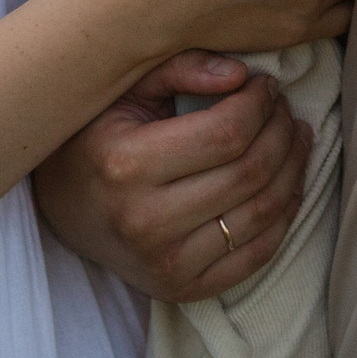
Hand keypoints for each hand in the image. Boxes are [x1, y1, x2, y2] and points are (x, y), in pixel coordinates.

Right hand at [34, 52, 314, 303]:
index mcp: (126, 164)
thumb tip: (240, 73)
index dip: (260, 104)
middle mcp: (145, 221)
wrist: (61, 206)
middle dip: (281, 130)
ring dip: (293, 167)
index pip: (225, 133)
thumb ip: (180, 67)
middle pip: (249, 172)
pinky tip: (289, 181)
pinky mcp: (183, 289)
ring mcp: (165, 263)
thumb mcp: (125, 89)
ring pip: (262, 213)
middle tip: (284, 108)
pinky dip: (285, 215)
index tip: (266, 85)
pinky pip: (257, 255)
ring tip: (295, 136)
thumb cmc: (97, 135)